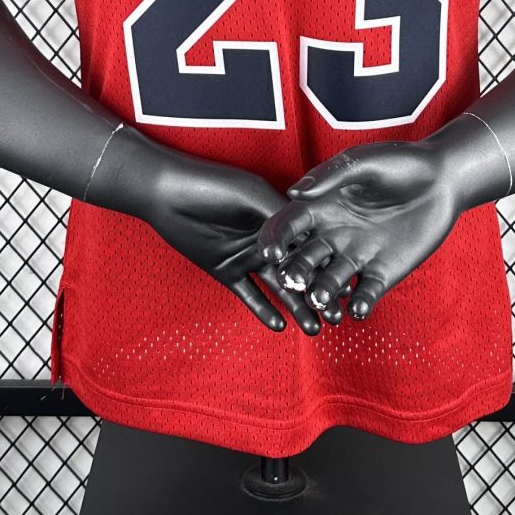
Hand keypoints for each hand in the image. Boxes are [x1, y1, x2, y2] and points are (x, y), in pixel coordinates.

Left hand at [141, 152, 322, 335]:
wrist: (167, 193)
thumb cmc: (211, 185)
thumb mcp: (252, 196)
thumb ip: (280, 220)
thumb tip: (311, 242)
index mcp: (278, 217)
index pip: (309, 246)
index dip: (327, 267)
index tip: (348, 288)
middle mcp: (266, 238)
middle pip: (297, 271)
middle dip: (316, 293)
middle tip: (335, 318)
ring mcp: (246, 255)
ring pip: (277, 287)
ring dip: (295, 308)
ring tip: (313, 329)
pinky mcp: (225, 270)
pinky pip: (248, 294)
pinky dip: (263, 310)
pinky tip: (279, 326)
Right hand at [258, 141, 463, 321]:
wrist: (442, 180)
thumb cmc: (400, 163)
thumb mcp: (364, 161)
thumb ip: (331, 175)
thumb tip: (294, 191)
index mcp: (320, 207)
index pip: (288, 225)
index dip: (277, 238)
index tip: (271, 252)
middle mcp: (332, 235)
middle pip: (304, 258)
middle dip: (296, 272)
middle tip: (293, 280)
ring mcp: (356, 256)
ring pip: (331, 281)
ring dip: (323, 293)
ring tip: (322, 300)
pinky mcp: (382, 273)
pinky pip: (366, 293)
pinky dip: (360, 304)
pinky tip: (358, 308)